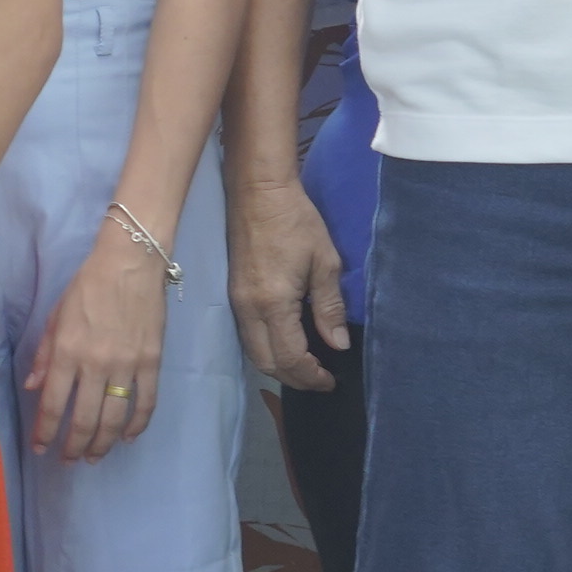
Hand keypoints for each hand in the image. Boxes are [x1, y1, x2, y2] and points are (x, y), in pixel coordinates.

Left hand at [25, 223, 169, 458]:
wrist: (130, 263)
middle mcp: (96, 363)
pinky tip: (126, 437)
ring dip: (102, 444)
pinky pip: (146, 403)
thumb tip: (32, 388)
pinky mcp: (152, 362)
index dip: (45, 431)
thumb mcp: (56, 315)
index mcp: (67, 351)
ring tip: (94, 456)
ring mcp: (127, 364)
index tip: (41, 447)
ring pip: (114, 419)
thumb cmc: (87, 286)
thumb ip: (45, 354)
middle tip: (68, 460)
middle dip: (73, 447)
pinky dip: (137, 425)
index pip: (53, 404)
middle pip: (83, 420)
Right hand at [227, 173, 350, 389]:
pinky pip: (248, 335)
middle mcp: (248, 309)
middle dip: (294, 378)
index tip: (332, 380)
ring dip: (279, 366)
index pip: (290, 357)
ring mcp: (236, 302)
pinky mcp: (233, 293)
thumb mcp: (325, 262)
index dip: (311, 376)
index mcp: (273, 303)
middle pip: (266, 362)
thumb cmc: (296, 221)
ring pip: (254, 352)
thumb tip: (338, 345)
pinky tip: (288, 343)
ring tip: (307, 365)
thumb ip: (330, 307)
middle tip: (321, 380)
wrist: (258, 190)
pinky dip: (268, 349)